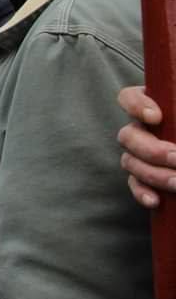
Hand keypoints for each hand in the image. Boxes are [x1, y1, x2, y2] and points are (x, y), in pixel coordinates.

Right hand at [117, 85, 175, 207]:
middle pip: (128, 136)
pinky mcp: (147, 178)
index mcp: (156, 107)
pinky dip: (142, 192)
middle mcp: (144, 129)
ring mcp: (142, 155)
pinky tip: (156, 201)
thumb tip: (175, 147)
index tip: (156, 118)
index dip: (135, 106)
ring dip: (154, 174)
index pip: (129, 98)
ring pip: (130, 162)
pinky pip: (135, 185)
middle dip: (151, 150)